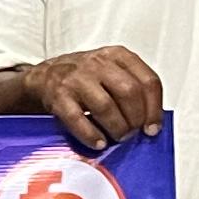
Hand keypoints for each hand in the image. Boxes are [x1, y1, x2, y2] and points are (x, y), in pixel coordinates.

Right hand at [25, 46, 162, 151]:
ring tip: (118, 137)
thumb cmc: (84, 77)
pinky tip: (98, 143)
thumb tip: (151, 122)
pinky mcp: (59, 96)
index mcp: (116, 56)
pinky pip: (78, 119)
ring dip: (117, 128)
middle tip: (133, 132)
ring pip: (106, 107)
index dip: (154, 108)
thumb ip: (132, 88)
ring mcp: (77, 79)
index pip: (148, 80)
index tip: (153, 127)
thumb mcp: (111, 71)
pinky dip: (91, 135)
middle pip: (129, 92)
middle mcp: (98, 64)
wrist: (45, 76)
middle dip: (135, 119)